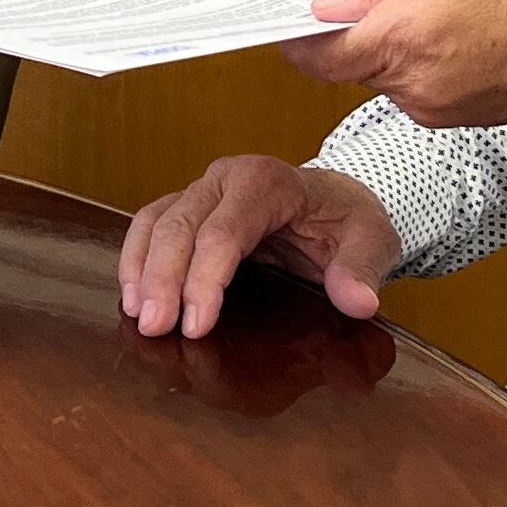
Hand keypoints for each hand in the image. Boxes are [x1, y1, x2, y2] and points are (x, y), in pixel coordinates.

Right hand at [118, 156, 401, 339]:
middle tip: (156, 328)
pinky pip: (150, 225)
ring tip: (139, 316)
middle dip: (164, 278)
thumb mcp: (373, 240)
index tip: (197, 324)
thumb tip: (356, 301)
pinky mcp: (189, 207)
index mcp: (268, 181)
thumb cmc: (348, 220)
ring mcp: (203, 190)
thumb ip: (363, 269)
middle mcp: (227, 178)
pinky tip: (133, 296)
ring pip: (157, 221)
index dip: (206, 277)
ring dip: (141, 269)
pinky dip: (136, 259)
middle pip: (181, 224)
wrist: (337, 201)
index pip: (226, 230)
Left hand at [282, 0, 506, 131]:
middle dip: (361, 34)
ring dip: (395, 50)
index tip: (287, 29)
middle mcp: (413, 83)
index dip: (298, 43)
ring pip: (384, 78)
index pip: (321, 57)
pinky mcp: (452, 119)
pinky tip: (456, 42)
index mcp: (403, 37)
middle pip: (353, 65)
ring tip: (441, 18)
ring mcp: (433, 108)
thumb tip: (331, 8)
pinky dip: (421, 67)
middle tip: (393, 0)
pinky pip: (414, 91)